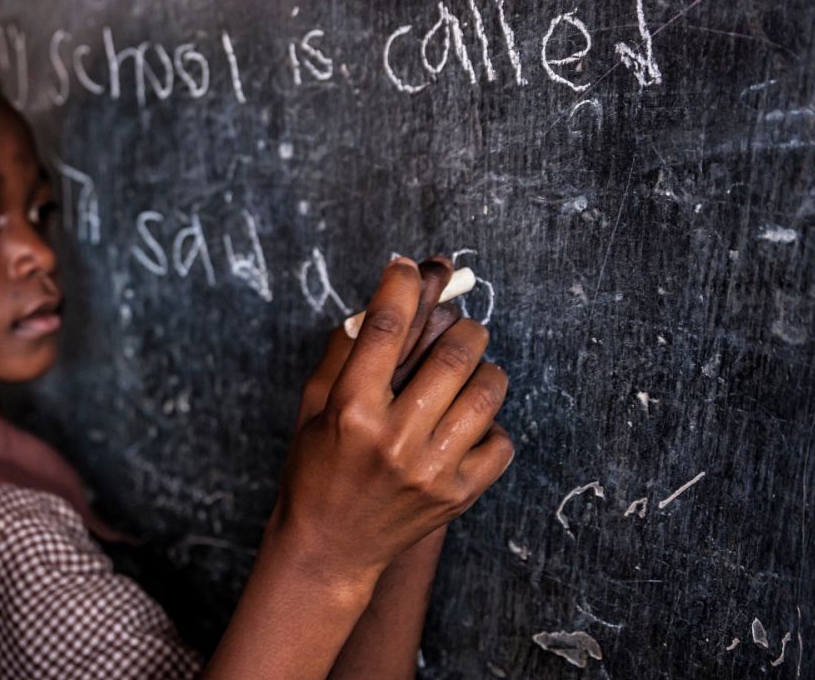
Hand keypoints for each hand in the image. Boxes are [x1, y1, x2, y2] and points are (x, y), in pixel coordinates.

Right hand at [270, 257, 512, 595]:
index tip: (410, 267)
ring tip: (469, 372)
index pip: (388, 324)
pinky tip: (466, 426)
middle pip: (454, 352)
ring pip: (487, 389)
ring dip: (484, 368)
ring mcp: (431, 469)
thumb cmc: (316, 467)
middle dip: (463, 326)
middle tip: (458, 326)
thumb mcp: (315, 405)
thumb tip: (387, 295)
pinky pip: (500, 439)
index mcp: (351, 409)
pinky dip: (489, 424)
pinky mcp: (458, 495)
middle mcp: (394, 438)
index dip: (404, 282)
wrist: (329, 547)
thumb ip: (346, 351)